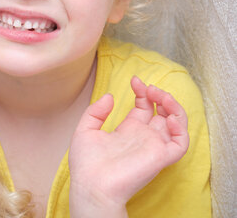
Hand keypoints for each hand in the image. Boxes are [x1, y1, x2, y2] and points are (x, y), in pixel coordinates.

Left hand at [68, 76, 188, 215]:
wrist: (91, 185)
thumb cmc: (86, 164)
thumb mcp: (85, 130)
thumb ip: (96, 111)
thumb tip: (109, 96)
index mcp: (127, 131)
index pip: (144, 107)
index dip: (142, 92)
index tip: (134, 80)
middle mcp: (143, 137)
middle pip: (162, 112)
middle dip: (159, 95)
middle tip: (148, 87)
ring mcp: (153, 146)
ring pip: (176, 123)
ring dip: (173, 106)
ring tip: (160, 95)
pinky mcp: (161, 157)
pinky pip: (180, 143)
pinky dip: (180, 128)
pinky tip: (168, 117)